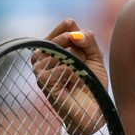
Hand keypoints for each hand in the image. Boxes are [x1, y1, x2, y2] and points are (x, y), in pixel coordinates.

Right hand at [32, 19, 108, 134]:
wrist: (92, 109)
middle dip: (83, 53)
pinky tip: (73, 85)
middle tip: (82, 68)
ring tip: (77, 78)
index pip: (67, 24)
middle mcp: (42, 54)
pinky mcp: (43, 81)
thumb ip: (88, 38)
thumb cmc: (91, 82)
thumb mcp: (94, 56)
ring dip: (80, 65)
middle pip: (68, 35)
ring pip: (68, 50)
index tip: (85, 54)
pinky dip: (77, 75)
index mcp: (51, 45)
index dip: (83, 38)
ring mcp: (40, 68)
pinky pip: (66, 66)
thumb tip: (74, 33)